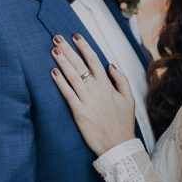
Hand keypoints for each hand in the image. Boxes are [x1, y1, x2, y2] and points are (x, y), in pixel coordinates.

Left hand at [50, 34, 135, 156]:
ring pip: (72, 76)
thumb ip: (121, 79)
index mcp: (107, 85)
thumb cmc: (123, 122)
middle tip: (57, 37)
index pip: (94, 60)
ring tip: (53, 49)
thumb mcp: (129, 99)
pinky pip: (67, 93)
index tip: (76, 36)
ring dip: (62, 61)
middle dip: (68, 50)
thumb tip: (110, 64)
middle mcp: (96, 90)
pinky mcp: (79, 112)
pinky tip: (53, 72)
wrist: (118, 145)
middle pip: (80, 65)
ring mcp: (87, 100)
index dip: (84, 47)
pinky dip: (60, 82)